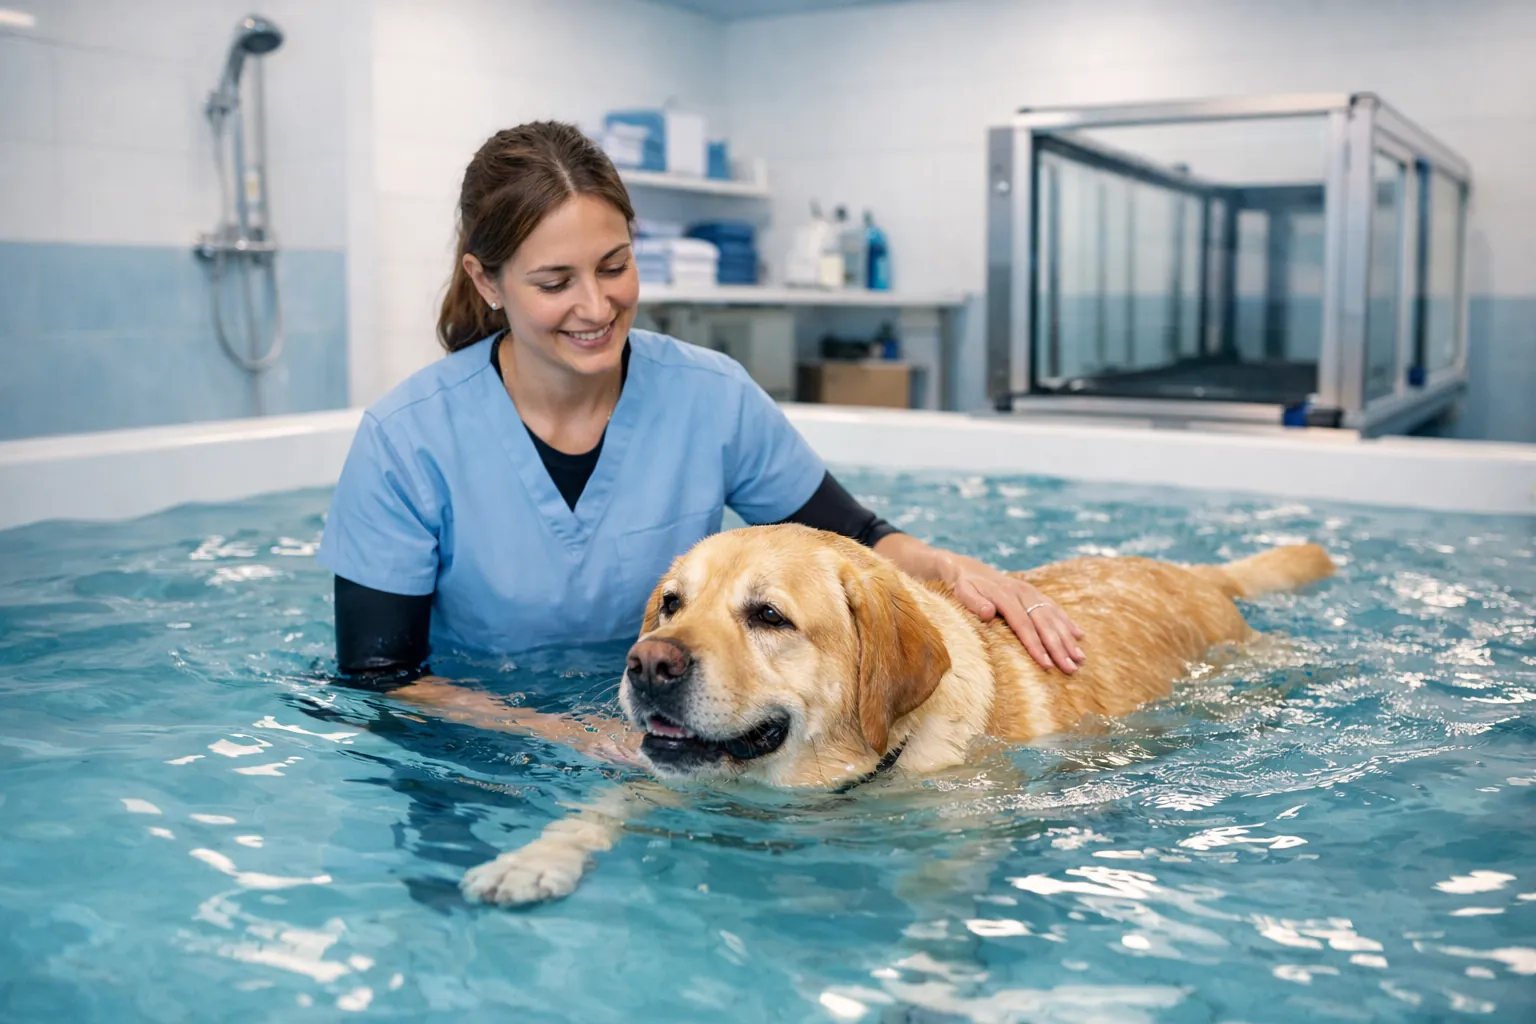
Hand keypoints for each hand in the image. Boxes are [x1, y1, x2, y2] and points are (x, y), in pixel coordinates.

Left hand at [936, 553, 1086, 672]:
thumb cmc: (964, 588)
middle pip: (1043, 623)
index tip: (1046, 664)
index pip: (1022, 624)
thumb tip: (988, 613)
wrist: (969, 570)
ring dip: (1067, 638)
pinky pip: (1055, 608)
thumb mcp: (961, 592)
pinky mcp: (1035, 594)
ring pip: (1053, 616)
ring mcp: (1031, 592)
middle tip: (1070, 668)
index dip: (1035, 645)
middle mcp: (1022, 592)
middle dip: (1058, 647)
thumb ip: (973, 602)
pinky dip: (1067, 622)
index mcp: (1004, 594)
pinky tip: (1079, 635)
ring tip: (1079, 658)